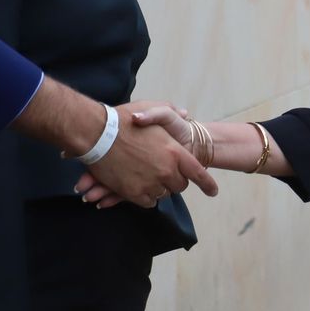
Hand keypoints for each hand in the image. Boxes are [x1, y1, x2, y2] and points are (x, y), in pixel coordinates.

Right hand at [75, 103, 213, 208]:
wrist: (96, 133)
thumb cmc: (123, 119)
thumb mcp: (152, 108)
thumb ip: (170, 112)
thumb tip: (184, 113)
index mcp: (175, 151)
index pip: (198, 173)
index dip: (207, 184)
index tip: (213, 192)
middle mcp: (167, 170)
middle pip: (180, 186)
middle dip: (175, 182)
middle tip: (165, 175)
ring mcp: (150, 182)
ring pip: (162, 194)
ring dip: (158, 188)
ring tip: (148, 177)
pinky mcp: (133, 193)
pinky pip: (147, 202)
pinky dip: (145, 197)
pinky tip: (140, 187)